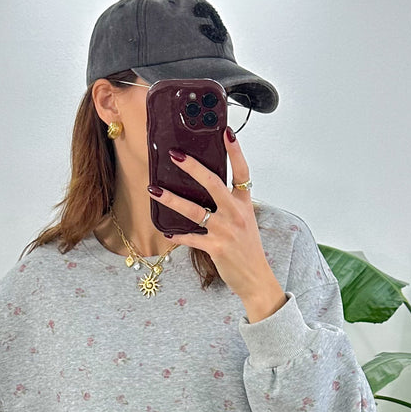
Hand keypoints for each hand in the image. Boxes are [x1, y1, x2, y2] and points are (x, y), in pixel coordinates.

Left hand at [147, 126, 284, 307]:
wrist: (256, 278)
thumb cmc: (248, 250)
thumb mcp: (245, 222)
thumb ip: (230, 205)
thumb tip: (208, 190)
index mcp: (244, 204)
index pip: (242, 172)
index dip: (235, 151)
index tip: (226, 132)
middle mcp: (235, 213)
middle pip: (213, 183)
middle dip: (192, 167)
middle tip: (175, 155)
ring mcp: (225, 230)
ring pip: (194, 210)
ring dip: (172, 199)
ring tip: (155, 190)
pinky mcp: (215, 247)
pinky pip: (191, 238)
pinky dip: (178, 235)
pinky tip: (167, 231)